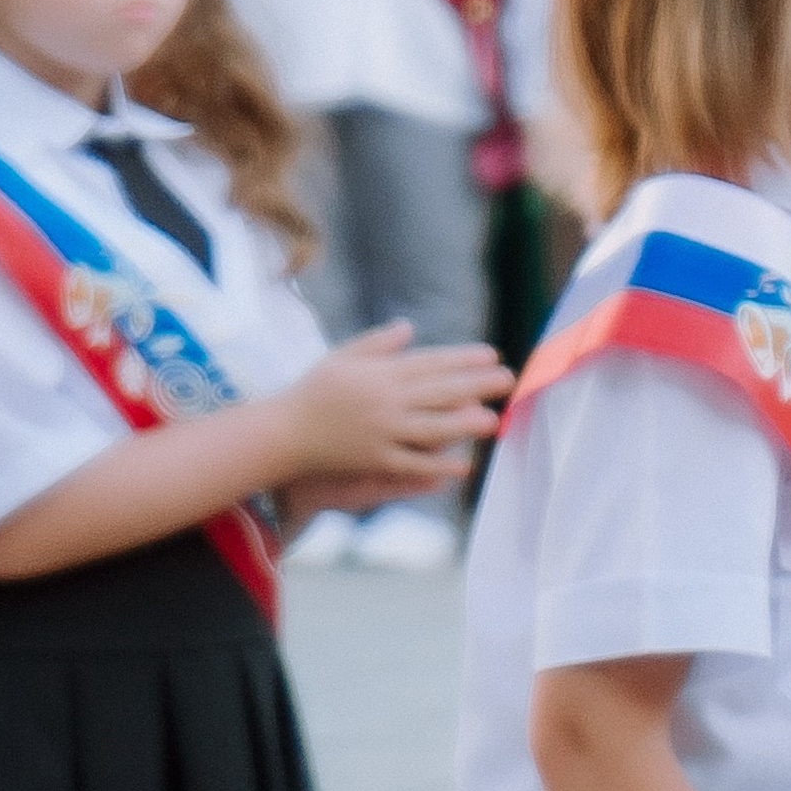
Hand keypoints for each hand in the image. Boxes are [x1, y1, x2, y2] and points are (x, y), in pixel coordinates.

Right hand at [278, 323, 510, 491]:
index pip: (429, 364)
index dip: (462, 359)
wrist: (282, 432)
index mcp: (378, 374)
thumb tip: (409, 327)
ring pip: (430, 428)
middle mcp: (383, 401)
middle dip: (476, 385)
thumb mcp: (341, 358)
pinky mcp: (374, 459)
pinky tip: (462, 463)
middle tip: (508, 380)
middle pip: (438, 392)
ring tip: (493, 419)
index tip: (490, 354)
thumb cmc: (312, 392)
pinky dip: (437, 463)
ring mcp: (380, 432)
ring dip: (463, 424)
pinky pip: (411, 463)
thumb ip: (377, 344)